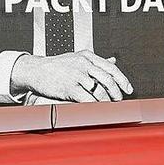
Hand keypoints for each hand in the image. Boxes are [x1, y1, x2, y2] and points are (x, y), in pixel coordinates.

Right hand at [10, 51, 132, 102]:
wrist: (35, 70)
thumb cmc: (56, 65)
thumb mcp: (77, 57)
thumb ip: (95, 61)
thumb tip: (113, 61)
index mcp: (87, 56)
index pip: (111, 68)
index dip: (122, 80)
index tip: (128, 89)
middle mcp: (84, 64)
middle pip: (108, 79)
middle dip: (116, 92)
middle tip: (119, 100)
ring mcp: (76, 75)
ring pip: (99, 90)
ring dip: (106, 100)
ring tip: (108, 105)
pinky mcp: (69, 87)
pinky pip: (87, 98)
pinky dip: (94, 105)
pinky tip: (97, 108)